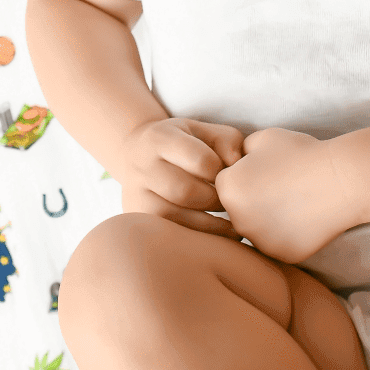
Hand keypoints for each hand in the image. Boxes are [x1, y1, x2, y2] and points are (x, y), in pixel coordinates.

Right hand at [116, 117, 245, 239]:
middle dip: (215, 200)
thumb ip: (226, 142)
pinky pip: (165, 234)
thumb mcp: (204, 131)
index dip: (222, 171)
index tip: (230, 178)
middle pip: (184, 191)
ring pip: (172, 218)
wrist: (134, 154)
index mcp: (161, 138)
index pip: (199, 159)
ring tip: (230, 226)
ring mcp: (134, 195)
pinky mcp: (135, 218)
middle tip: (232, 205)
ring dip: (207, 226)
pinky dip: (193, 238)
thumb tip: (235, 164)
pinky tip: (212, 238)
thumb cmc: (182, 143)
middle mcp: (142, 166)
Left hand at [216, 127, 355, 263]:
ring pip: (257, 228)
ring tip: (296, 200)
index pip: (226, 182)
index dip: (247, 172)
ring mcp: (259, 241)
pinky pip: (277, 243)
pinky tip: (305, 216)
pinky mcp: (280, 255)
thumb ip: (240, 150)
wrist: (339, 181)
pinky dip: (287, 232)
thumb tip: (237, 161)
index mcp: (229, 188)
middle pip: (239, 208)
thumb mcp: (264, 138)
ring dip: (269, 217)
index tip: (270, 168)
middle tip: (283, 184)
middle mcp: (237, 220)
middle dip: (254, 198)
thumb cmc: (302, 154)